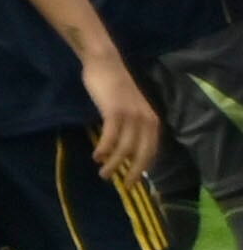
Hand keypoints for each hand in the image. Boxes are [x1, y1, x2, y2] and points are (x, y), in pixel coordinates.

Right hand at [82, 50, 163, 184]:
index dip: (143, 168)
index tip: (133, 182)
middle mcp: (146, 120)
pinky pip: (111, 137)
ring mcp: (132, 115)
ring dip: (114, 164)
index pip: (151, 151)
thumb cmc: (114, 86)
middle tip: (122, 186)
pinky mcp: (115, 111)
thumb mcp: (130, 109)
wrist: (105, 63)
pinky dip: (105, 149)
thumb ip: (131, 126)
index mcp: (152, 121)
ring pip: (125, 148)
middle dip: (133, 172)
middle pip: (142, 153)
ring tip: (103, 173)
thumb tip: (123, 150)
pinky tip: (97, 155)